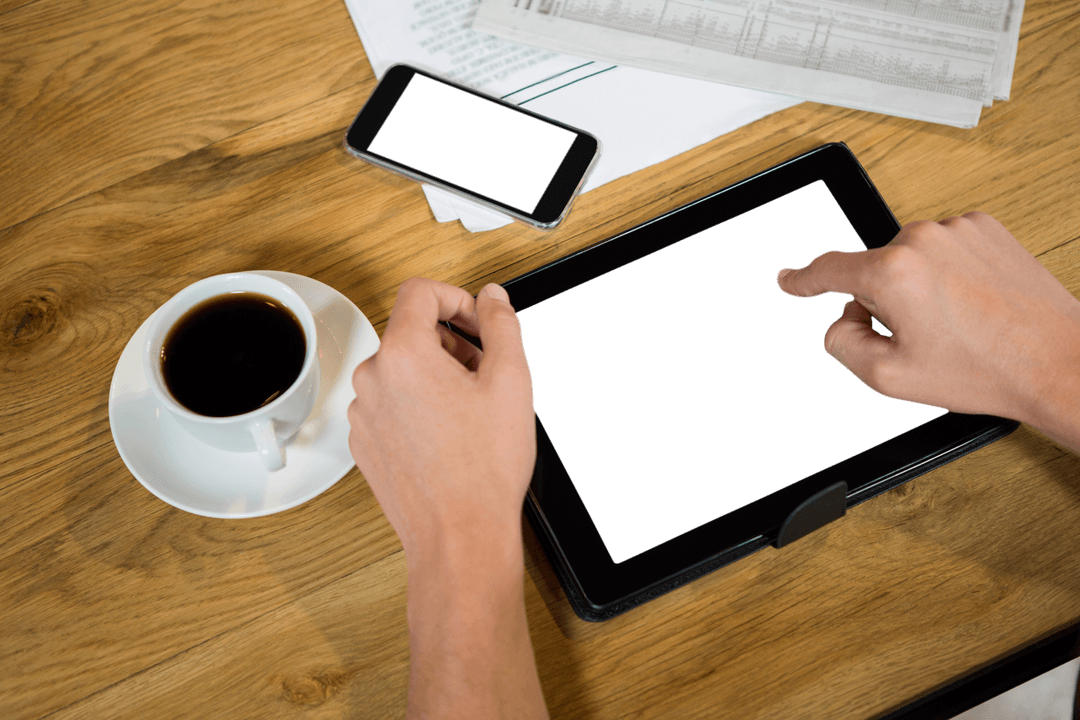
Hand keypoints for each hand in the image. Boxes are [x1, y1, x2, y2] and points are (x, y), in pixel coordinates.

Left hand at [347, 277, 535, 565]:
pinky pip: (390, 404)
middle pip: (410, 332)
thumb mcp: (511, 380)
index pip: (420, 292)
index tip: (479, 323)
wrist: (459, 535)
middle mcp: (373, 379)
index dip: (457, 298)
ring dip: (435, 375)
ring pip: (400, 370)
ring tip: (470, 410)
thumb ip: (502, 323)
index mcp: (403, 354)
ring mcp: (364, 414)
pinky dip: (417, 406)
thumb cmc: (483, 468)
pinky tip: (449, 435)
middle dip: (451, 342)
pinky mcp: (365, 443)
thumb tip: (493, 298)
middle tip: (486, 372)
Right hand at [776, 212, 1079, 424]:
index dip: (802, 279)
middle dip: (886, 303)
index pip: (829, 270)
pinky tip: (973, 304)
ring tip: (958, 323)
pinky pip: (944, 249)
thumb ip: (842, 346)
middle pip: (874, 271)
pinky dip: (949, 275)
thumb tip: (843, 322)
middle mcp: (923, 240)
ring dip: (920, 288)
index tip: (789, 279)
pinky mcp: (986, 228)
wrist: (1057, 359)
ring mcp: (957, 229)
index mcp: (893, 273)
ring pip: (910, 260)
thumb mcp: (891, 377)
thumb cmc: (985, 369)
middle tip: (923, 337)